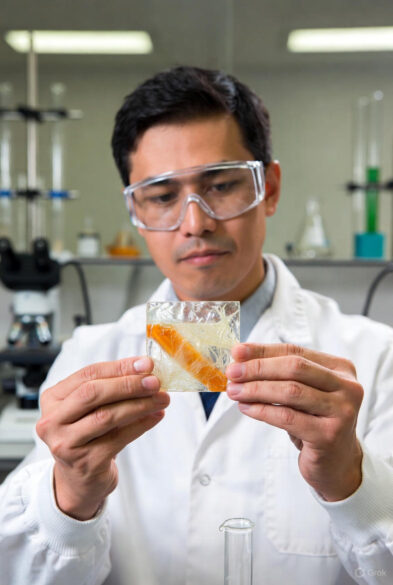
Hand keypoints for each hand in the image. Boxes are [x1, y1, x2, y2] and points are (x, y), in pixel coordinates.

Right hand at [36, 357, 169, 519]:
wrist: (80, 480)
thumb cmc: (89, 435)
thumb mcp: (92, 408)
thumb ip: (112, 387)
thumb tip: (146, 370)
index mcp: (53, 398)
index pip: (88, 374)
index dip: (119, 367)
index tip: (146, 364)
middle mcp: (52, 421)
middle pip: (92, 393)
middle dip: (128, 384)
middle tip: (155, 381)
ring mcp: (66, 444)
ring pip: (107, 416)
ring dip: (140, 404)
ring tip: (162, 399)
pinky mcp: (85, 463)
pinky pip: (119, 438)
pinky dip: (142, 425)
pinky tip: (156, 416)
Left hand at [226, 343, 363, 501]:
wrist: (337, 462)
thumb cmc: (314, 421)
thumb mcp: (301, 392)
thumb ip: (279, 374)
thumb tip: (240, 357)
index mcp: (341, 369)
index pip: (295, 351)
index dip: (264, 350)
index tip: (236, 352)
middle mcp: (347, 387)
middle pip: (295, 368)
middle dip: (259, 368)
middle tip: (232, 372)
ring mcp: (342, 411)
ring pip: (291, 391)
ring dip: (256, 389)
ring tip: (234, 391)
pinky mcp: (329, 435)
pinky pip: (287, 417)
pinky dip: (262, 410)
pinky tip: (246, 408)